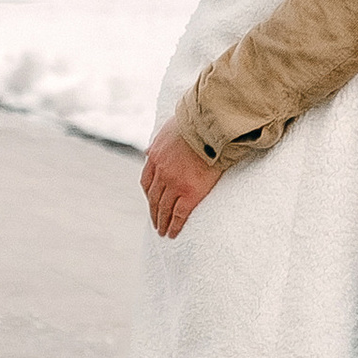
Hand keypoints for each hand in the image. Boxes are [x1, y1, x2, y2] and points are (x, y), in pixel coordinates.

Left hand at [140, 123, 219, 238]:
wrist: (210, 128)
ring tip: (163, 232)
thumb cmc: (194, 124)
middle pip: (153, 198)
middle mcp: (162, 172)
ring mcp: (175, 184)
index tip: (151, 202)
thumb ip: (158, 142)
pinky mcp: (190, 193)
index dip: (148, 195)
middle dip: (153, 212)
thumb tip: (147, 151)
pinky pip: (179, 214)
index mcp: (156, 157)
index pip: (146, 181)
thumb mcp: (168, 128)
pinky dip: (174, 225)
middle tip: (155, 223)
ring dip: (161, 222)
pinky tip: (173, 233)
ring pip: (164, 208)